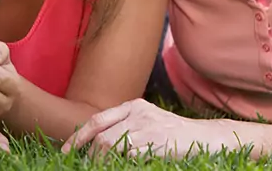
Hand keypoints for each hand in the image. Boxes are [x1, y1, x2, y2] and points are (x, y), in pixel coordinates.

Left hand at [62, 99, 227, 158]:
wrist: (206, 137)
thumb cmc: (174, 134)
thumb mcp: (148, 122)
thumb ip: (126, 127)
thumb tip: (98, 145)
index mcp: (133, 106)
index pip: (98, 119)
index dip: (79, 136)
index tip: (65, 151)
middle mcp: (138, 113)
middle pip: (101, 135)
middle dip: (88, 154)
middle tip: (82, 166)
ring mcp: (147, 127)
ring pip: (111, 145)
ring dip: (100, 162)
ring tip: (99, 168)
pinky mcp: (156, 142)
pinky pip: (129, 156)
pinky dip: (119, 164)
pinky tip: (119, 167)